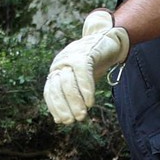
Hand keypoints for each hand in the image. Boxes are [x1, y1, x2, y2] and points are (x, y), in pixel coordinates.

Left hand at [44, 9, 129, 124]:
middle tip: (73, 121)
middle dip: (63, 106)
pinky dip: (85, 89)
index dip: (54, 107)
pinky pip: (82, 73)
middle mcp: (60, 62)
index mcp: (57, 70)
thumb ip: (72, 94)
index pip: (50, 90)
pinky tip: (90, 102)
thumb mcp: (80, 79)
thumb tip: (60, 120)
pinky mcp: (85, 53)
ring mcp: (71, 56)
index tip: (62, 121)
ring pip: (68, 82)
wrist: (108, 38)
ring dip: (75, 102)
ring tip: (82, 115)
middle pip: (57, 87)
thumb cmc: (94, 63)